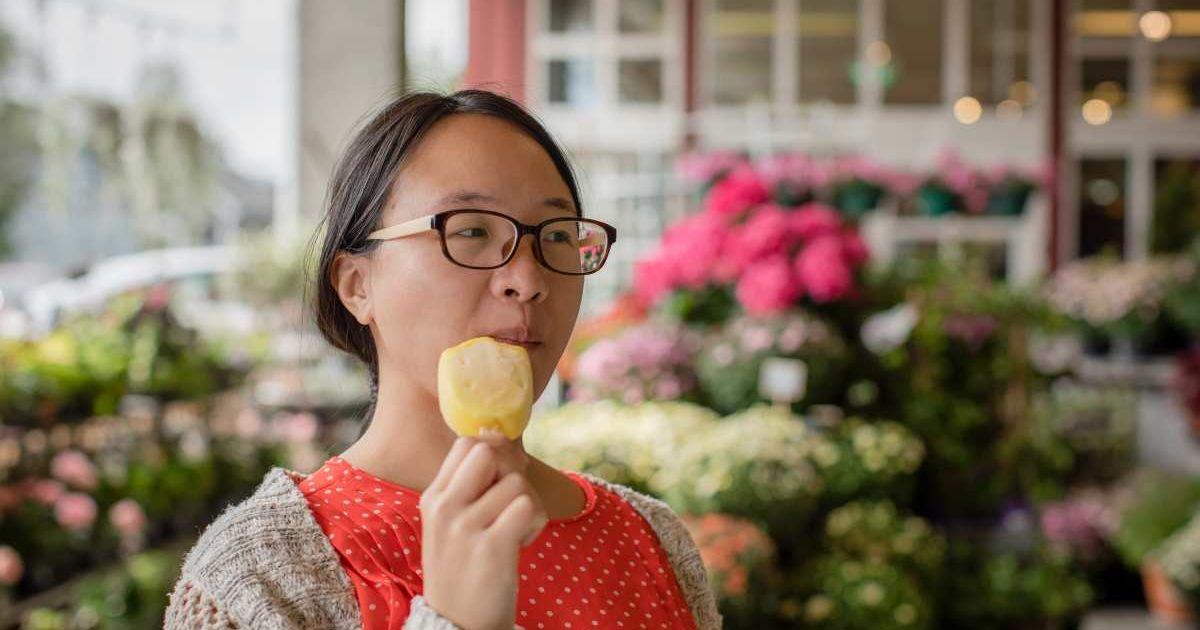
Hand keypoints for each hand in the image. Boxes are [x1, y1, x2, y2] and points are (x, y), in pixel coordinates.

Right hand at [418, 435, 547, 629]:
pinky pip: (528, 507)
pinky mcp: (492, 547)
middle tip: (511, 501)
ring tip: (513, 530)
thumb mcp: (452, 523)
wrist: (458, 624)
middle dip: (511, 470)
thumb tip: (499, 436)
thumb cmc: (463, 568)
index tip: (500, 479)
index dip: (494, 452)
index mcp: (433, 498)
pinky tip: (520, 542)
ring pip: (516, 482)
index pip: (466, 444)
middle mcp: (445, 508)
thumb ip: (471, 484)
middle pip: (490, 452)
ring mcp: (466, 527)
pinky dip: (535, 524)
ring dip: (527, 505)